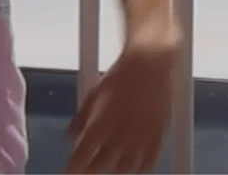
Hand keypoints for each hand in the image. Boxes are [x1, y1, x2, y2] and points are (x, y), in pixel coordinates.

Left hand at [66, 28, 180, 172]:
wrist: (150, 64)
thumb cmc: (123, 74)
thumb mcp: (94, 93)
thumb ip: (82, 116)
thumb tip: (71, 132)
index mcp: (101, 124)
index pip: (83, 155)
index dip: (75, 167)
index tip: (70, 171)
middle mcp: (120, 134)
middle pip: (102, 163)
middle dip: (91, 169)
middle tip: (86, 169)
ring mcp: (140, 136)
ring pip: (125, 167)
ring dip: (114, 169)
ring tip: (107, 167)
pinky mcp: (157, 135)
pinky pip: (149, 160)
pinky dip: (140, 167)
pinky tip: (133, 167)